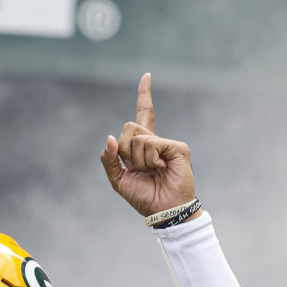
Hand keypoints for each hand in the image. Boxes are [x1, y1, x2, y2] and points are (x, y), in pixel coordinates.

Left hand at [100, 73, 196, 216]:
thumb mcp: (118, 179)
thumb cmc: (143, 197)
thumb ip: (109, 159)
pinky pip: (150, 144)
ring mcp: (167, 143)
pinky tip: (161, 169)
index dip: (144, 95)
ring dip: (138, 159)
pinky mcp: (178, 147)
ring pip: (137, 137)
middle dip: (125, 150)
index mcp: (143, 146)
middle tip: (139, 168)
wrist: (163, 210)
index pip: (142, 115)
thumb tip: (109, 138)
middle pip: (128, 127)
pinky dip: (150, 160)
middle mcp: (156, 140)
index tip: (147, 75)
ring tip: (152, 171)